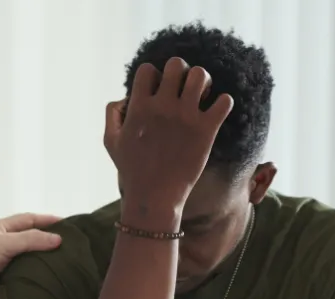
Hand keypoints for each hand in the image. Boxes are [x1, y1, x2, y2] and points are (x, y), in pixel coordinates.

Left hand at [0, 213, 62, 298]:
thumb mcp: (6, 243)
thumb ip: (31, 240)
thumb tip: (58, 239)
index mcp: (3, 227)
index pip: (30, 219)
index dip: (48, 220)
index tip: (68, 224)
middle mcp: (4, 241)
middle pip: (31, 237)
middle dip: (48, 238)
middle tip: (69, 244)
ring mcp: (4, 258)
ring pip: (29, 255)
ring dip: (43, 257)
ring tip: (63, 261)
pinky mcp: (4, 274)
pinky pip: (24, 270)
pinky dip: (35, 272)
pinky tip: (48, 276)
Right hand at [103, 57, 232, 230]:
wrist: (154, 199)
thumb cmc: (131, 171)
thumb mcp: (111, 141)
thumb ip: (112, 113)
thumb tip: (124, 98)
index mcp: (139, 106)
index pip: (149, 69)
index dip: (155, 77)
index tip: (160, 93)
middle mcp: (162, 107)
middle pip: (177, 64)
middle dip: (182, 73)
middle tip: (186, 91)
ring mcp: (185, 117)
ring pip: (201, 75)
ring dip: (204, 82)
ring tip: (203, 98)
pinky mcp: (206, 131)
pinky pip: (224, 101)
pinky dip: (223, 103)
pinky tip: (216, 113)